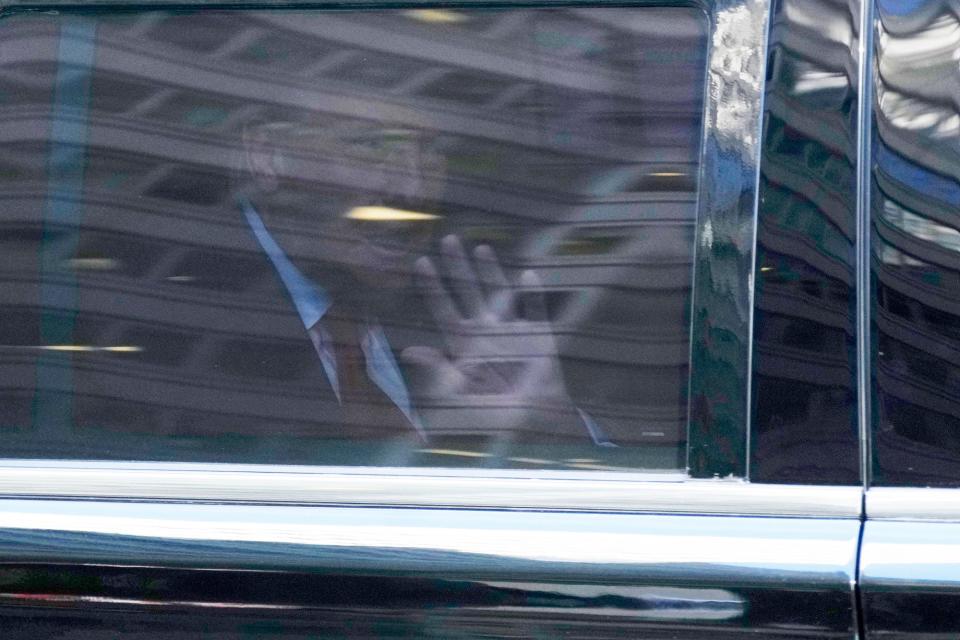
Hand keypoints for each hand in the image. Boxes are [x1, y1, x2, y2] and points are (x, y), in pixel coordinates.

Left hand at [402, 235, 587, 440]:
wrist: (530, 422)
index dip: (433, 287)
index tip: (421, 262)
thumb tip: (408, 351)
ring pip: (500, 293)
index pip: (444, 309)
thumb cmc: (492, 412)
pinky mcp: (538, 336)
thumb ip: (437, 368)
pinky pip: (536, 309)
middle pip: (469, 292)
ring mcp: (512, 331)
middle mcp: (487, 331)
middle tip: (448, 240)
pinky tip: (528, 275)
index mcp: (465, 344)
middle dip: (459, 268)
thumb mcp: (458, 391)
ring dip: (492, 272)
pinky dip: (533, 294)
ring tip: (481, 248)